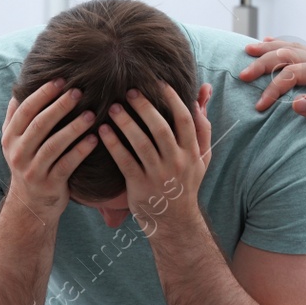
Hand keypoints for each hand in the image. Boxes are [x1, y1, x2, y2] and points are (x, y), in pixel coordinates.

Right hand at [1, 79, 101, 217]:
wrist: (30, 204)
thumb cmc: (29, 164)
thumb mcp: (15, 142)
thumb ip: (16, 117)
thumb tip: (20, 86)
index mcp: (10, 138)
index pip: (24, 111)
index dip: (41, 94)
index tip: (60, 80)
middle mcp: (18, 153)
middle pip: (39, 125)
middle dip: (59, 106)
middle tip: (77, 91)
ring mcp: (33, 170)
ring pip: (53, 145)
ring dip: (73, 127)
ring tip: (90, 114)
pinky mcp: (49, 185)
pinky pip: (66, 164)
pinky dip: (80, 151)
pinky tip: (94, 139)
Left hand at [97, 82, 211, 229]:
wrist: (175, 221)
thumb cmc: (186, 183)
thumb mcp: (202, 157)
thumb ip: (202, 126)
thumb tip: (203, 93)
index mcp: (193, 152)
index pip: (185, 119)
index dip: (172, 99)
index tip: (158, 83)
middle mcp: (177, 162)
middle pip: (161, 128)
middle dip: (145, 107)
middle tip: (130, 91)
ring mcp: (158, 175)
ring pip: (141, 143)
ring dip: (126, 123)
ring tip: (113, 107)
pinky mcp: (139, 186)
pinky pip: (124, 161)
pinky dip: (113, 144)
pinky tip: (103, 131)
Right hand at [240, 38, 305, 147]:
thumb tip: (296, 103)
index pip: (295, 73)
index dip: (275, 87)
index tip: (260, 105)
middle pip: (289, 54)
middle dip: (264, 63)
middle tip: (243, 74)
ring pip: (290, 49)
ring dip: (268, 51)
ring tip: (247, 51)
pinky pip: (295, 53)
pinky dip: (278, 48)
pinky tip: (266, 44)